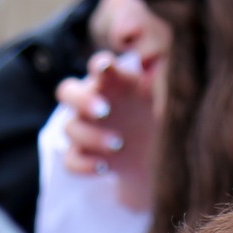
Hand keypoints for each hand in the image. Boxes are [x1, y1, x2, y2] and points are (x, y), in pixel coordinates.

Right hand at [56, 50, 158, 212]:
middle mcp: (91, 101)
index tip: (106, 68)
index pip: (97, 66)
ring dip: (92, 136)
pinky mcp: (82, 155)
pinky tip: (104, 168)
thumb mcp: (165, 102)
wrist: (158, 156)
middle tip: (104, 110)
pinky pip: (70, 161)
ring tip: (118, 144)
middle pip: (67, 91)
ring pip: (70, 128)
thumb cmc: (161, 118)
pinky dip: (84, 165)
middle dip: (82, 99)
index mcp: (112, 82)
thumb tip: (162, 76)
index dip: (99, 65)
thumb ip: (160, 88)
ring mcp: (83, 128)